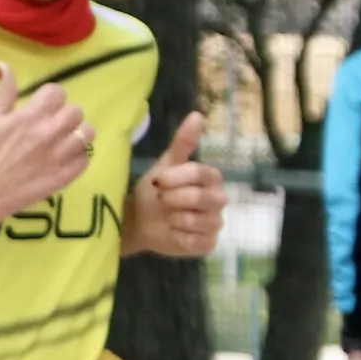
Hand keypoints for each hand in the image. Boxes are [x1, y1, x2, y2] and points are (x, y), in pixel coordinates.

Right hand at [0, 64, 92, 224]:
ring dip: (77, 133)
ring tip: (63, 139)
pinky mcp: (66, 175)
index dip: (51, 97)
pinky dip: (78, 156)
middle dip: (64, 114)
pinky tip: (63, 157)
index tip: (43, 105)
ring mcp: (61, 155)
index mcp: (31, 116)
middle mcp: (50, 133)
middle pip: (76, 111)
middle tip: (52, 123)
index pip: (58, 92)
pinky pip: (86, 158)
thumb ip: (4, 92)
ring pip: (87, 133)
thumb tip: (4, 65)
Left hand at [124, 113, 226, 257]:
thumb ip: (183, 142)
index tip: (157, 182)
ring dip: (173, 219)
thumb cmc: (155, 191)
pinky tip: (172, 233)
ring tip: (167, 217)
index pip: (198, 173)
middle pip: (198, 198)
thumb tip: (197, 115)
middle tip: (161, 200)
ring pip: (196, 221)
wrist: (142, 221)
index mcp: (211, 178)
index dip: (174, 178)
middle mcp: (218, 199)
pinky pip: (195, 241)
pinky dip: (178, 237)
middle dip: (172, 199)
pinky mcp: (208, 244)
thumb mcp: (166, 165)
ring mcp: (215, 223)